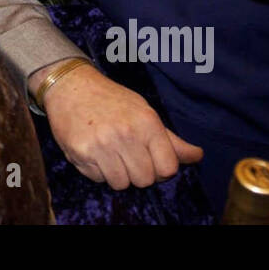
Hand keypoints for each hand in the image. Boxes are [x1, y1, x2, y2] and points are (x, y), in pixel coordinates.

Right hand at [31, 61, 202, 188]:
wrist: (71, 86)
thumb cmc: (111, 99)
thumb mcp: (144, 112)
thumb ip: (170, 139)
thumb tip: (198, 156)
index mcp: (146, 122)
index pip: (168, 169)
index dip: (161, 169)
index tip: (151, 160)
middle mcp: (125, 134)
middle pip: (145, 180)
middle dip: (138, 172)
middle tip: (128, 155)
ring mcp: (101, 145)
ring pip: (121, 184)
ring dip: (118, 174)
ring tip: (111, 154)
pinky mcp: (80, 153)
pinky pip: (98, 179)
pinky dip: (98, 171)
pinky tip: (94, 152)